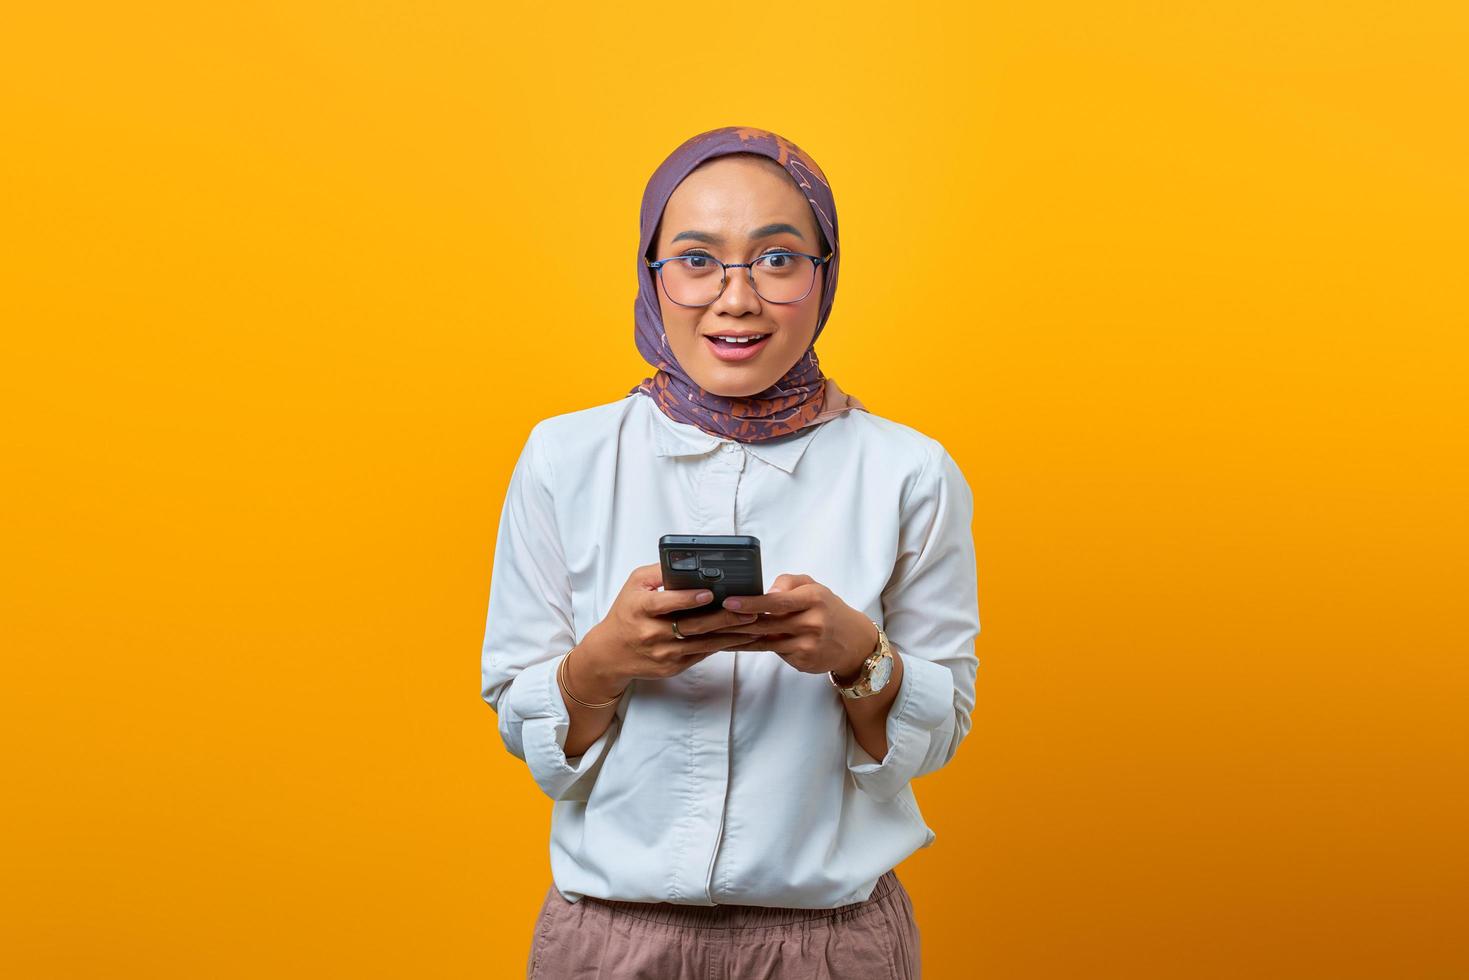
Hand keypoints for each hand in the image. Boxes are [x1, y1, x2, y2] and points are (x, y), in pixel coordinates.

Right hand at [576, 563, 763, 696]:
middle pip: (691, 626)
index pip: (666, 603)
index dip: (687, 599)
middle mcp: (651, 633)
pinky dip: (722, 646)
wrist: (610, 654)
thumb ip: (659, 571)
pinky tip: (740, 637)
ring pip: (702, 643)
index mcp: (640, 609)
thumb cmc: (627, 612)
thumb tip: (688, 561)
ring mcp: (663, 653)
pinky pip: (701, 655)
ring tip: (752, 623)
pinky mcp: (672, 667)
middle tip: (748, 609)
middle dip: (722, 618)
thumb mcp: (635, 585)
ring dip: (730, 634)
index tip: (709, 593)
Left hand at [718, 573, 877, 679]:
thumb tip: (765, 594)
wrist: (853, 641)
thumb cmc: (827, 608)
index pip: (777, 602)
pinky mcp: (802, 661)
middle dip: (736, 622)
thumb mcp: (813, 587)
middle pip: (766, 624)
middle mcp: (811, 623)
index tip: (729, 602)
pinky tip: (733, 643)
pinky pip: (772, 652)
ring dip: (738, 637)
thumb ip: (788, 583)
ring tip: (713, 633)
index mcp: (813, 599)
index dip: (751, 603)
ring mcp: (806, 645)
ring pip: (764, 641)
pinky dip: (751, 647)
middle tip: (709, 619)